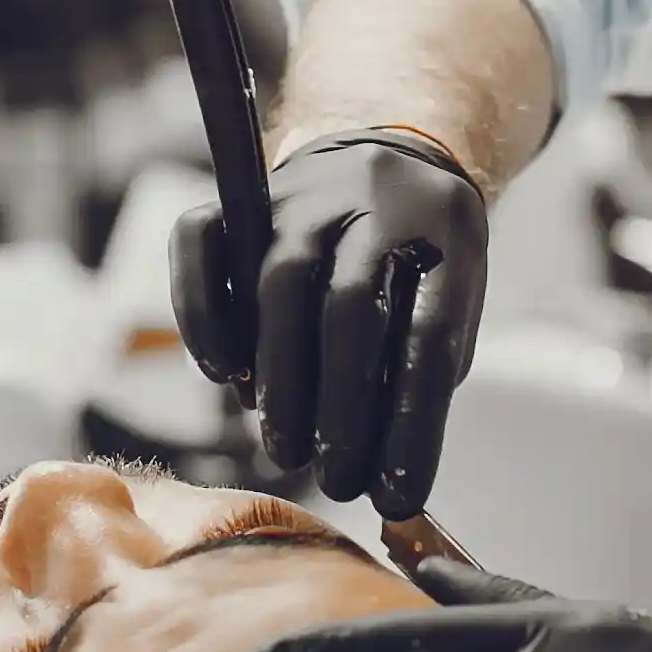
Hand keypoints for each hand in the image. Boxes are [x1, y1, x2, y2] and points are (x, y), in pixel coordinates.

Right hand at [168, 130, 487, 519]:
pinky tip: (222, 373)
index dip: (414, 424)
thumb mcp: (450, 298)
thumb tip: (384, 468)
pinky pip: (201, 242)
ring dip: (280, 378)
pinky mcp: (243, 196)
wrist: (386, 157)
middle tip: (334, 479)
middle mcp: (371, 199)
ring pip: (279, 281)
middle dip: (340, 410)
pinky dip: (201, 310)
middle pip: (348, 308)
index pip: (431, 335)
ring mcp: (301, 192)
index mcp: (444, 228)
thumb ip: (421, 367)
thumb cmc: (420, 258)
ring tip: (286, 447)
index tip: (400, 493)